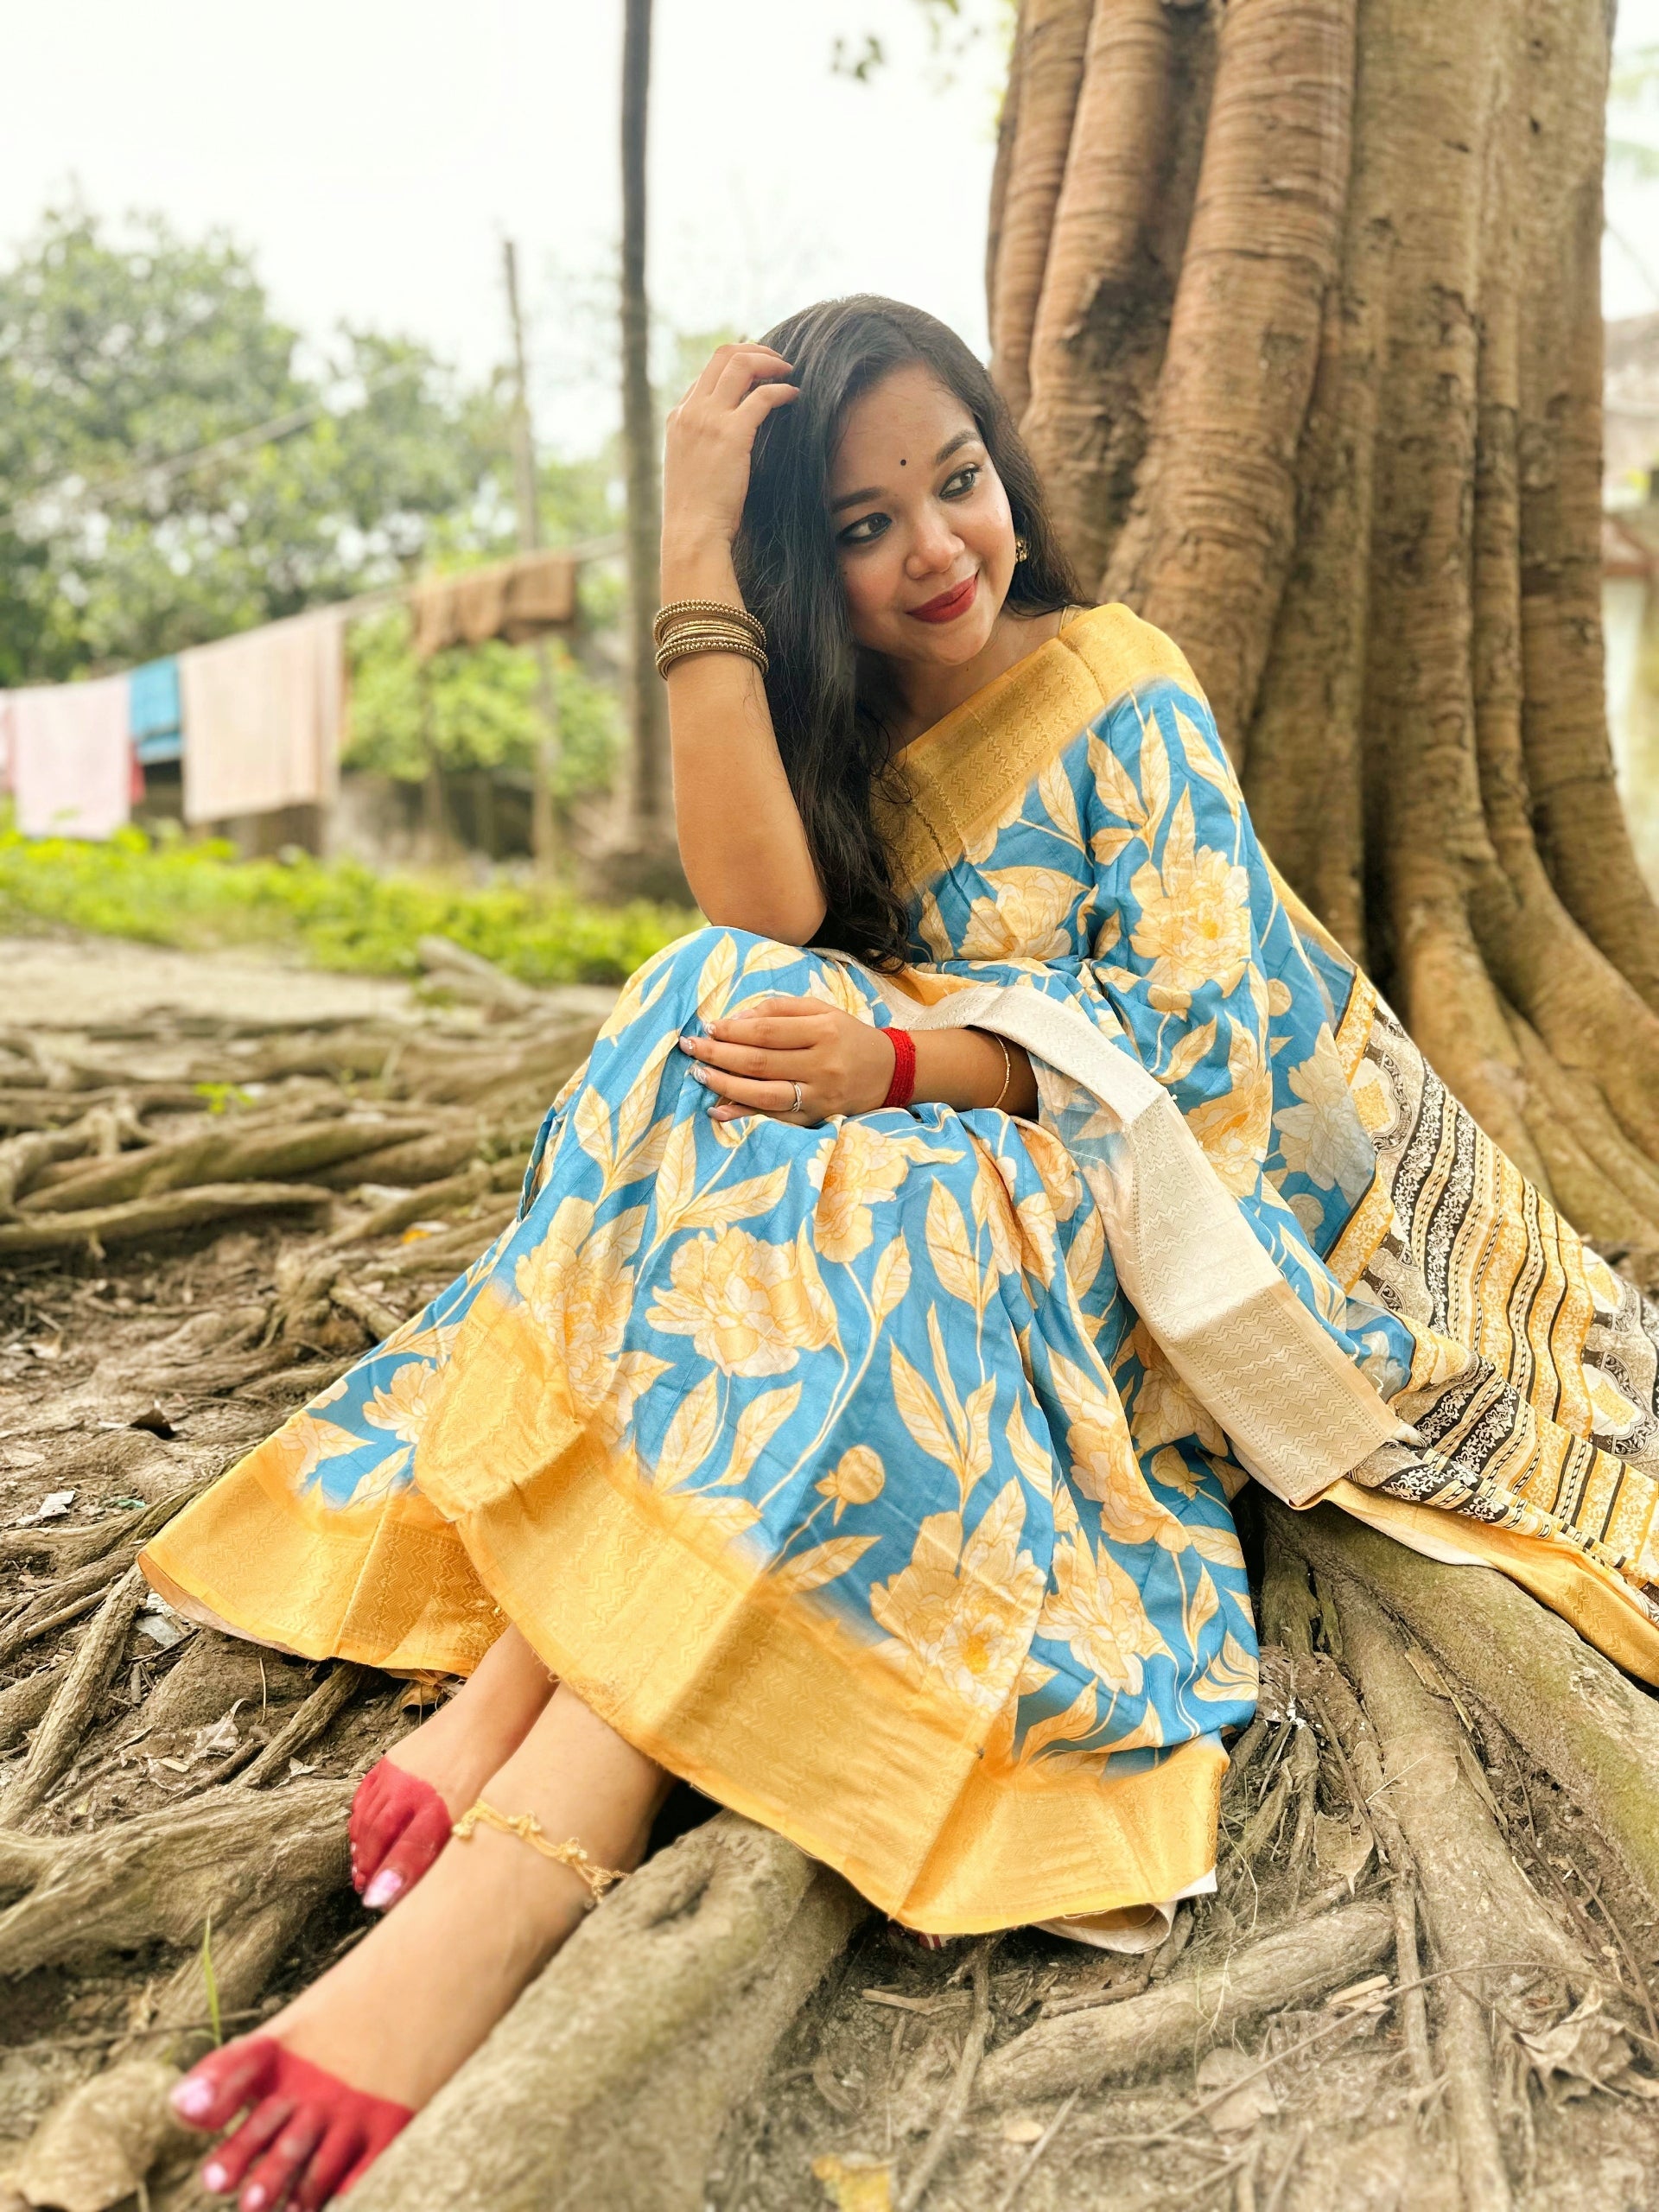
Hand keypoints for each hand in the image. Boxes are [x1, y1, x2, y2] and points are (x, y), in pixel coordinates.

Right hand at [661, 343, 798, 564]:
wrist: (692, 532)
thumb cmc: (696, 511)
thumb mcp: (691, 468)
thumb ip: (703, 444)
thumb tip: (727, 439)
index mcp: (678, 418)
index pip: (707, 373)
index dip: (735, 365)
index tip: (758, 372)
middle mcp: (690, 412)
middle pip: (722, 356)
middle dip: (754, 350)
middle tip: (778, 362)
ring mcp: (708, 420)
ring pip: (740, 365)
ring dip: (769, 362)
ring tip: (788, 371)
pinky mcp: (731, 434)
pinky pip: (762, 396)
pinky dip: (781, 390)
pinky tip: (793, 396)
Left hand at [678, 997, 896, 1123]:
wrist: (889, 1071)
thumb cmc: (847, 1035)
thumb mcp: (821, 1010)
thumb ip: (779, 1009)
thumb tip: (735, 1019)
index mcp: (823, 1031)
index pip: (766, 1031)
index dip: (732, 1030)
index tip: (708, 1027)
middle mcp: (822, 1065)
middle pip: (760, 1062)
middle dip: (719, 1054)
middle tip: (690, 1048)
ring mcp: (819, 1096)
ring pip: (764, 1093)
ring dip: (725, 1084)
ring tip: (699, 1073)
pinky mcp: (817, 1118)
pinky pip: (775, 1118)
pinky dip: (744, 1115)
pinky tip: (718, 1109)